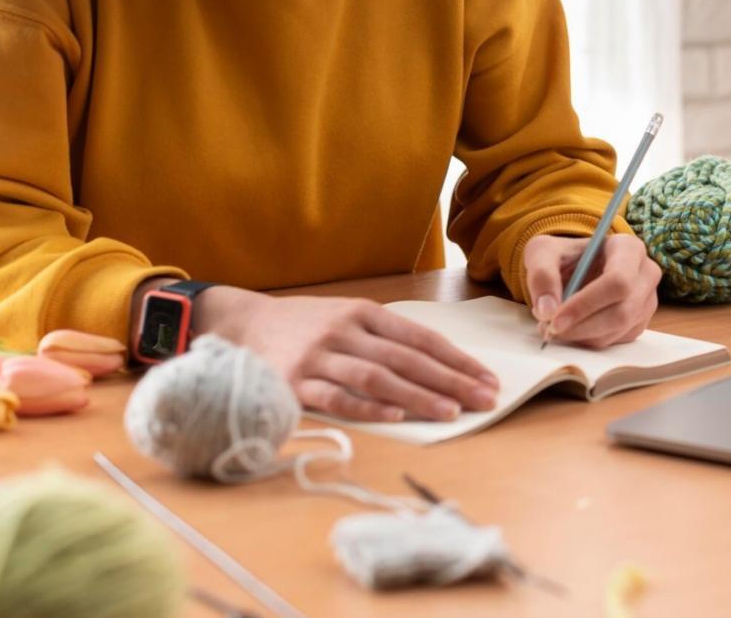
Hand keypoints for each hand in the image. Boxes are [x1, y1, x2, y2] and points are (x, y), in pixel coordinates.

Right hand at [136, 278, 499, 422]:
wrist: (243, 324)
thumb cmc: (308, 326)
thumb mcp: (349, 318)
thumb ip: (388, 337)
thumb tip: (443, 365)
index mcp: (365, 313)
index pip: (422, 338)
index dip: (457, 360)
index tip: (487, 380)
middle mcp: (346, 331)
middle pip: (406, 358)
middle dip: (450, 380)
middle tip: (483, 399)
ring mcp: (319, 356)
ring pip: (377, 376)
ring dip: (417, 395)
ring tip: (449, 412)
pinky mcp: (293, 381)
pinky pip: (335, 396)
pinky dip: (366, 406)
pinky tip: (394, 416)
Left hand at [523, 234, 660, 348]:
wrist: (573, 268)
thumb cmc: (562, 256)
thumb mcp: (543, 253)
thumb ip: (542, 275)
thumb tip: (547, 311)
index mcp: (629, 248)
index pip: (617, 281)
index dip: (586, 304)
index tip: (555, 319)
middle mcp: (646, 274)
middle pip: (622, 311)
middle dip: (583, 326)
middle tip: (550, 330)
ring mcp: (646, 301)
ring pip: (619, 329)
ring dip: (582, 335)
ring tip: (554, 326)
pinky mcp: (638, 323)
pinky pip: (616, 341)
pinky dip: (588, 341)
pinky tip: (571, 328)